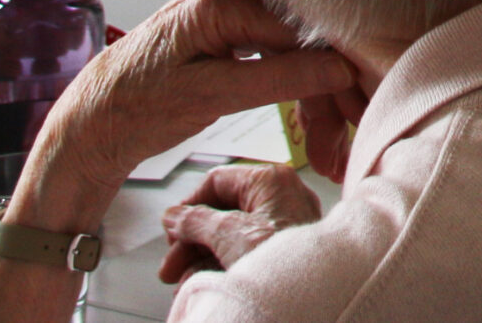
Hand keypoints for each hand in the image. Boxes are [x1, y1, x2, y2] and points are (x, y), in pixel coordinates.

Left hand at [22, 0, 358, 223]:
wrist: (95, 117)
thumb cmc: (137, 104)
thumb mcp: (211, 97)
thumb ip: (277, 79)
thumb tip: (339, 69)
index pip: (301, 20)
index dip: (338, 56)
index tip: (364, 88)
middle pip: (304, 24)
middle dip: (334, 69)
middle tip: (355, 115)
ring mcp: (234, 3)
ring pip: (297, 37)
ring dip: (319, 78)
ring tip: (338, 125)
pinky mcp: (234, 24)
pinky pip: (281, 44)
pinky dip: (298, 76)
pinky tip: (317, 110)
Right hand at [157, 161, 321, 282]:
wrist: (311, 299)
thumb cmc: (280, 260)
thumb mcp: (228, 234)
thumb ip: (195, 221)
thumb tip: (174, 216)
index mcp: (270, 181)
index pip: (218, 182)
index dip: (189, 206)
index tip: (171, 230)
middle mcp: (279, 200)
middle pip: (220, 213)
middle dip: (190, 242)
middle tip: (171, 266)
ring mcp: (281, 229)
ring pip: (228, 238)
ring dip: (199, 261)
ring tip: (183, 284)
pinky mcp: (281, 256)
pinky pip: (243, 256)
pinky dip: (218, 270)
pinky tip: (200, 287)